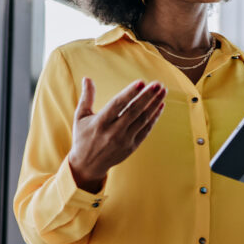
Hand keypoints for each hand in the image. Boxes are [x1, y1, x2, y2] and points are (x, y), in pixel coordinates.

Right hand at [68, 78, 165, 192]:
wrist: (87, 165)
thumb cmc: (83, 137)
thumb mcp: (80, 117)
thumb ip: (86, 97)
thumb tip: (87, 78)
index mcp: (100, 123)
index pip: (118, 105)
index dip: (130, 93)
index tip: (141, 82)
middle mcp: (113, 132)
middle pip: (134, 111)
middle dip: (147, 96)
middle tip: (158, 84)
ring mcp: (124, 140)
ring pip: (143, 119)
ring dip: (154, 104)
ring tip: (163, 91)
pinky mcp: (132, 146)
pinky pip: (146, 130)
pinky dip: (154, 117)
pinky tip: (160, 105)